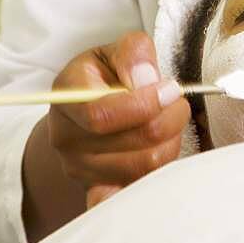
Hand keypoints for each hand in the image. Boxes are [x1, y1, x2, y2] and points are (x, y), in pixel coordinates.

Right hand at [48, 31, 189, 209]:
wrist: (83, 111)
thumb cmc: (103, 77)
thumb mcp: (115, 50)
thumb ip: (133, 53)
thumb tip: (147, 79)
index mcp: (67, 96)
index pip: (102, 115)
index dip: (145, 104)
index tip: (170, 89)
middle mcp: (66, 136)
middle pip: (132, 142)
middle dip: (169, 119)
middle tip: (178, 102)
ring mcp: (79, 168)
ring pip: (144, 166)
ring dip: (170, 141)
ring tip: (168, 121)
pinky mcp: (97, 188)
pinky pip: (135, 191)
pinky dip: (154, 175)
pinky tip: (158, 151)